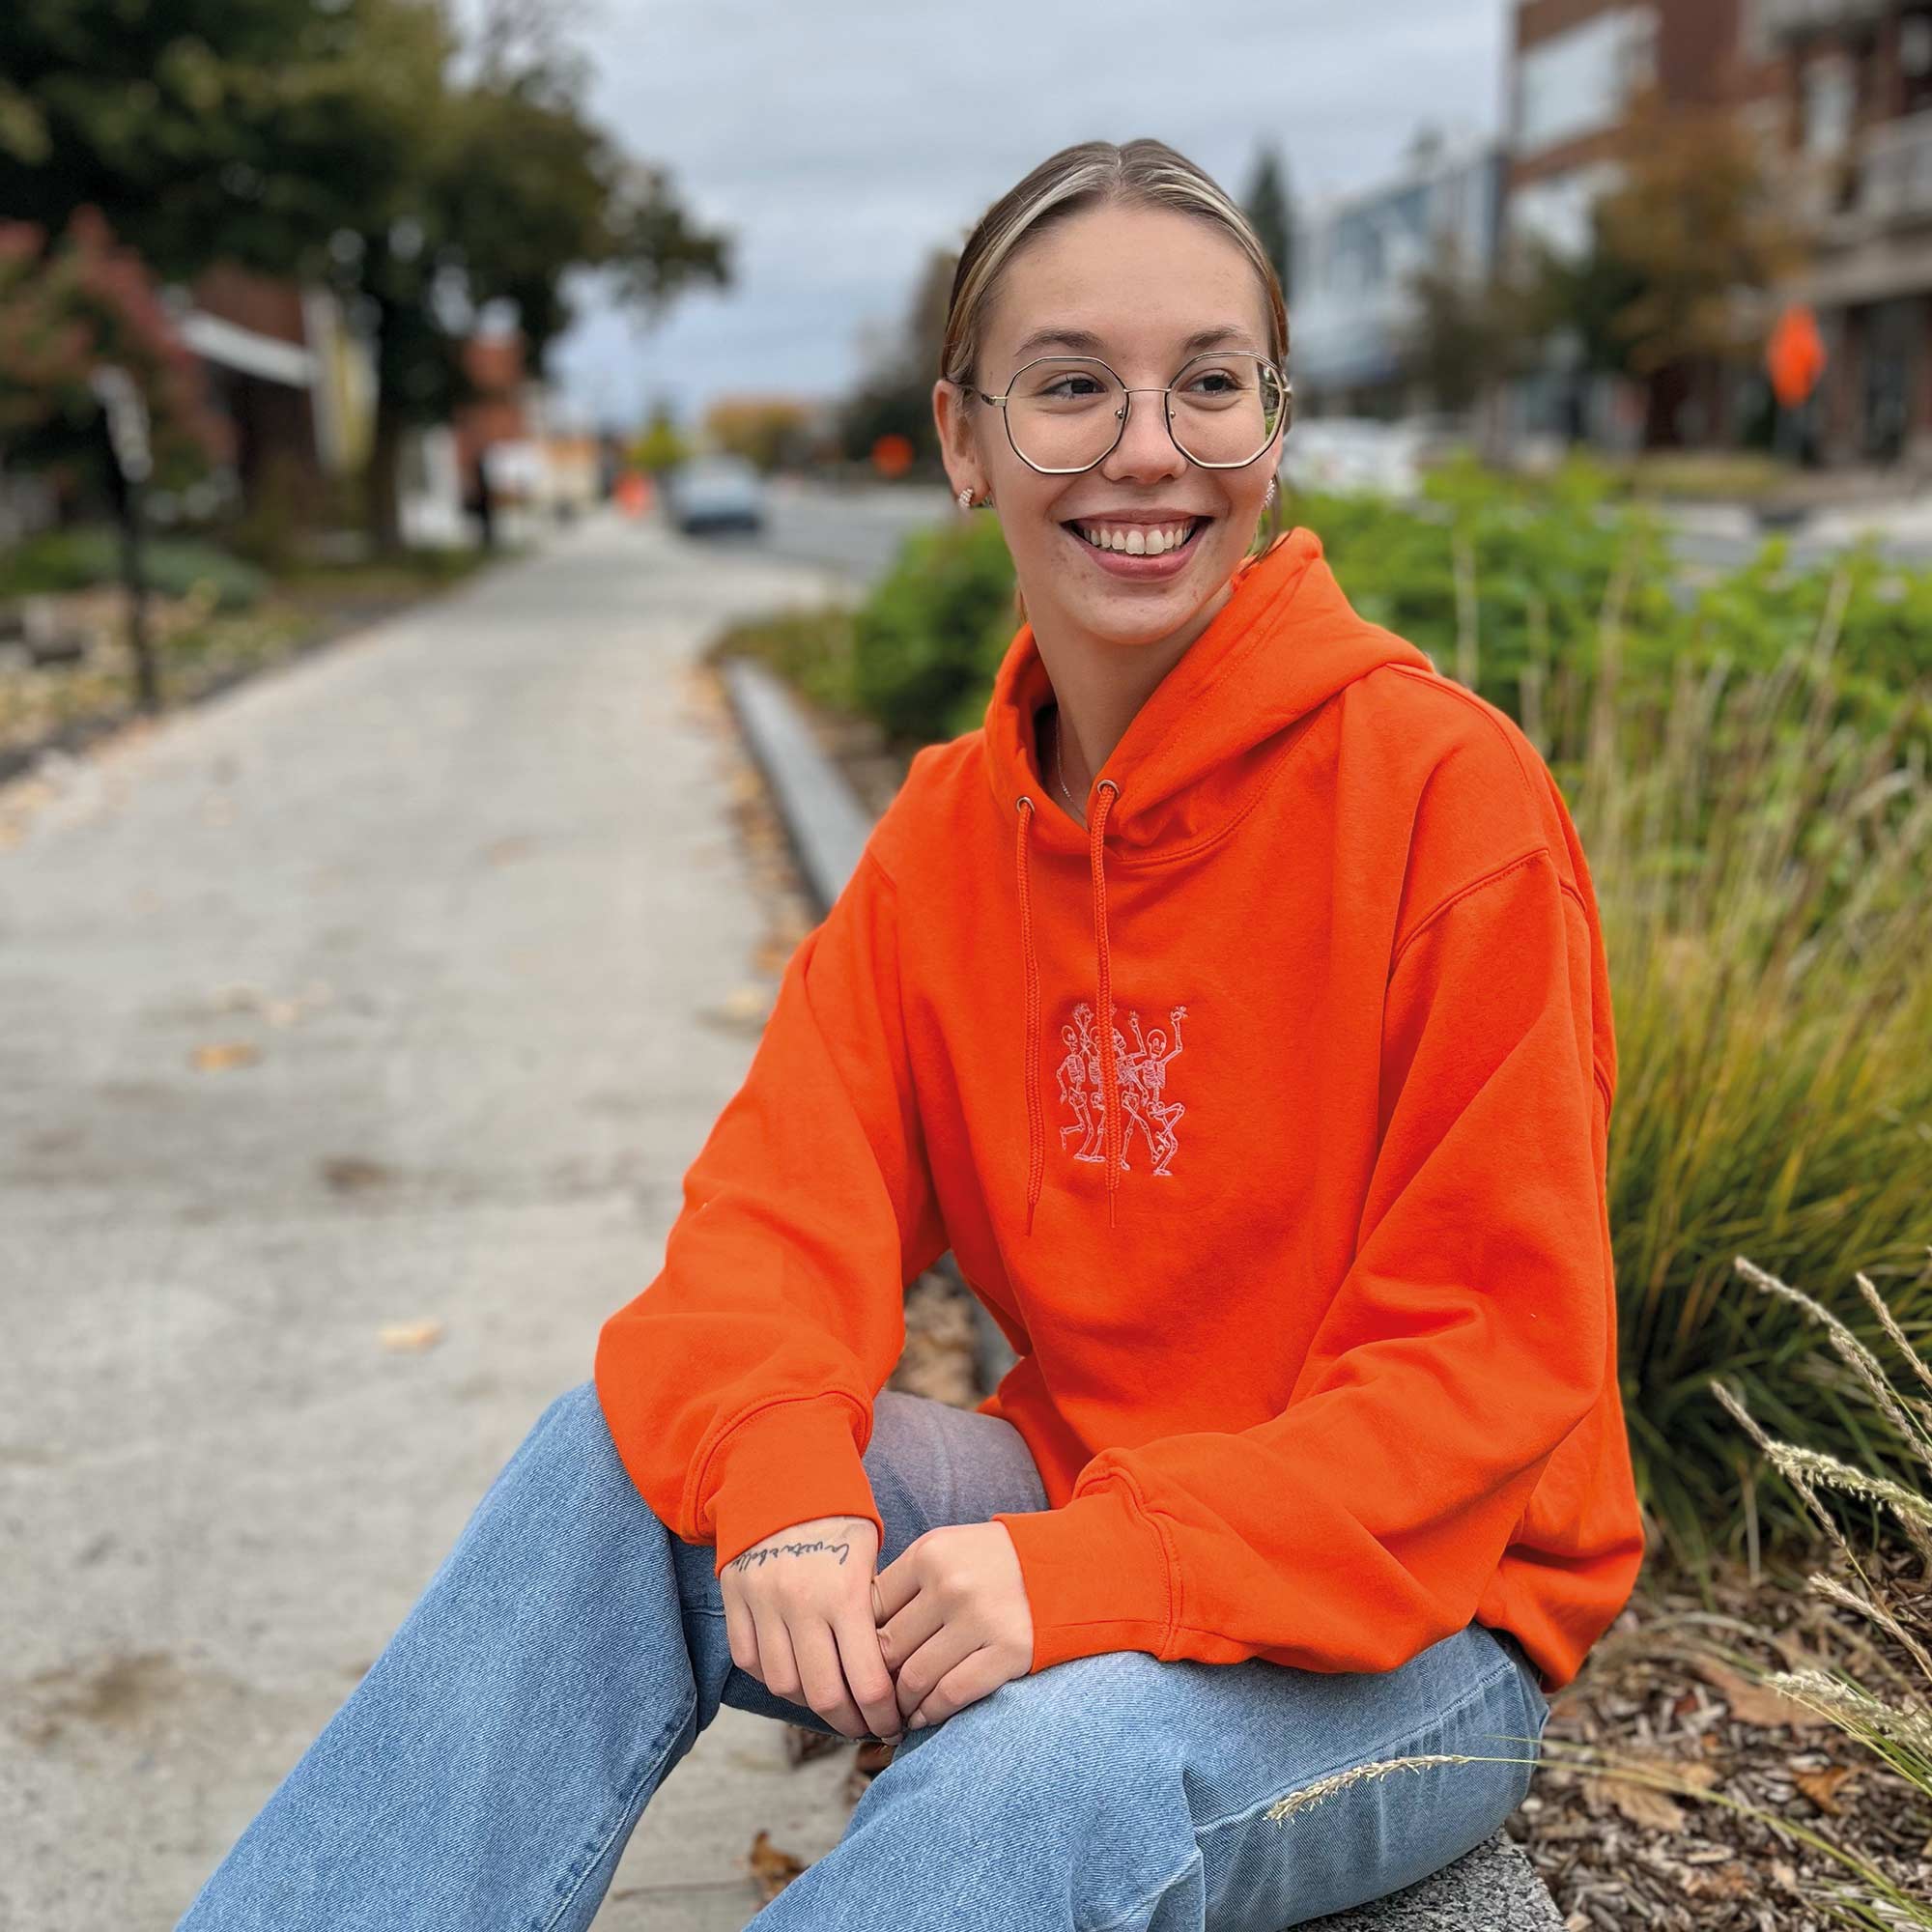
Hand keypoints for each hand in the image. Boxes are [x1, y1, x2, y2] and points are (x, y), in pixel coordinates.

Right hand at [718, 1514, 903, 1744]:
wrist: (783, 1477)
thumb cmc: (841, 1521)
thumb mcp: (871, 1559)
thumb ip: (875, 1615)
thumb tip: (892, 1677)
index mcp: (844, 1592)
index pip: (867, 1680)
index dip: (884, 1714)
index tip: (895, 1724)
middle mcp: (800, 1603)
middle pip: (824, 1694)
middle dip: (851, 1721)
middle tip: (867, 1727)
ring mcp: (762, 1603)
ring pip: (784, 1685)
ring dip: (811, 1706)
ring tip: (834, 1706)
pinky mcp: (734, 1600)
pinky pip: (750, 1661)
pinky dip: (774, 1677)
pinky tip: (798, 1675)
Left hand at [871, 1521, 1033, 1730]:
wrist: (1067, 1566)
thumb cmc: (993, 1563)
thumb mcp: (946, 1550)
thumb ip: (906, 1582)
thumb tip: (857, 1635)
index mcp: (929, 1554)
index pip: (871, 1609)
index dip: (859, 1642)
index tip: (860, 1662)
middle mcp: (951, 1584)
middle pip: (888, 1649)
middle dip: (876, 1680)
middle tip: (872, 1699)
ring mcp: (980, 1619)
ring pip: (913, 1678)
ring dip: (900, 1705)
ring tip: (898, 1713)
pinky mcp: (1008, 1651)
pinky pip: (951, 1694)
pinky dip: (930, 1713)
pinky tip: (924, 1717)